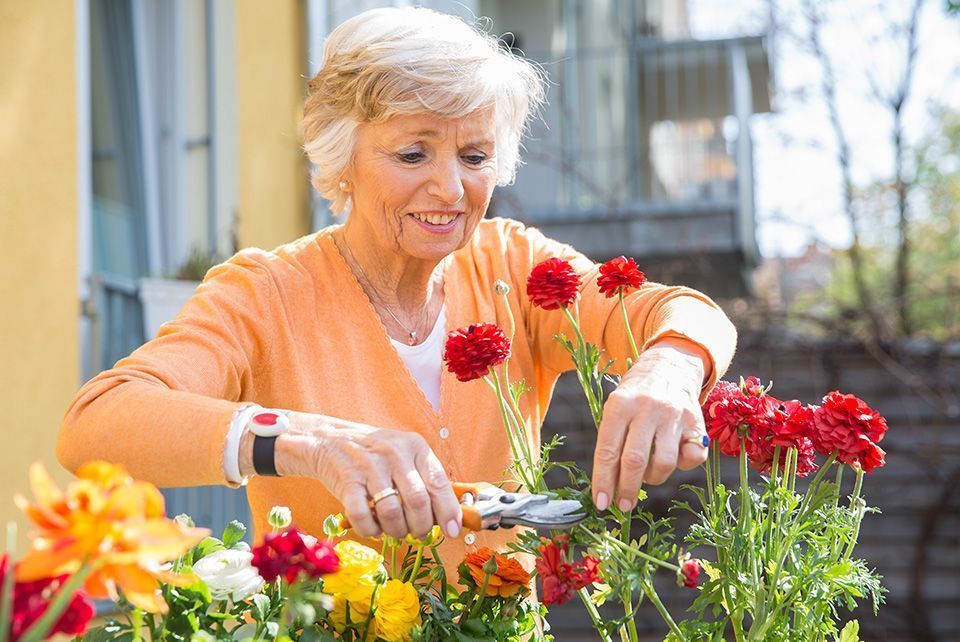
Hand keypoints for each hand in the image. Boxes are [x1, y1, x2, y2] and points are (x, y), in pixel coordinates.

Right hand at [240, 413, 461, 539]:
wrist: (330, 440)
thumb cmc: (376, 456)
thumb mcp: (405, 456)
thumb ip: (425, 480)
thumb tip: (450, 517)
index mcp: (415, 447)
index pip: (439, 482)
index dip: (448, 511)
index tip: (453, 531)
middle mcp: (394, 453)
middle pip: (417, 501)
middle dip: (421, 526)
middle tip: (418, 534)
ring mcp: (370, 466)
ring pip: (391, 511)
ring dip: (397, 531)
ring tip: (396, 531)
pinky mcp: (347, 480)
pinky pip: (363, 516)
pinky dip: (371, 530)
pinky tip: (374, 528)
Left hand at [591, 338, 709, 511]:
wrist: (670, 366)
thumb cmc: (636, 395)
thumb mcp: (616, 409)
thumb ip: (612, 442)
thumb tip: (607, 487)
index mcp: (620, 405)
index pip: (607, 450)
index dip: (603, 481)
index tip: (601, 503)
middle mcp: (647, 408)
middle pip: (635, 460)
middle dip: (626, 489)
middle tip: (622, 505)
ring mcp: (674, 414)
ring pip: (663, 463)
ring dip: (653, 479)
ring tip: (647, 475)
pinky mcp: (697, 422)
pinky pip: (692, 458)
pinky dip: (682, 466)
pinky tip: (673, 458)